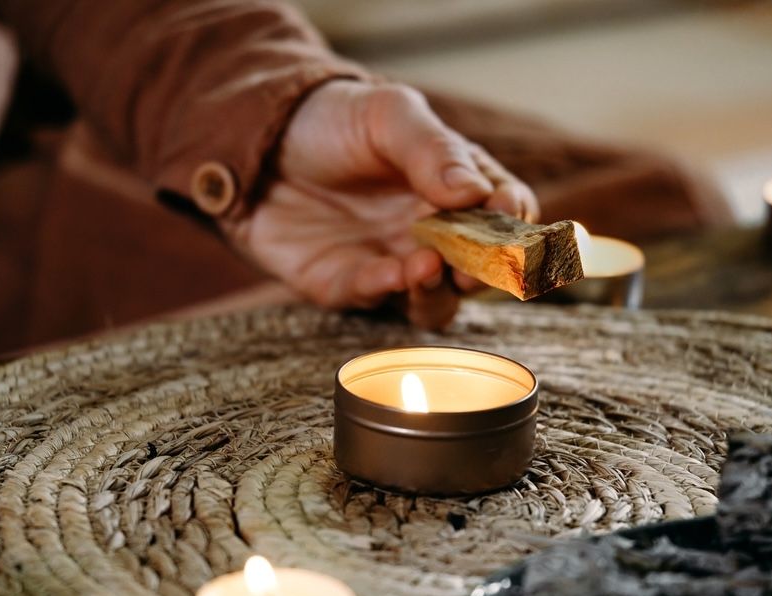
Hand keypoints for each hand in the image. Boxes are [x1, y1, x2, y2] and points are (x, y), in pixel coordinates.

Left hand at [218, 79, 538, 329]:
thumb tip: (475, 192)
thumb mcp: (387, 116)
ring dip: (438, 292)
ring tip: (427, 265)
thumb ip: (432, 150)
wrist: (258, 142)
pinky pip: (375, 299)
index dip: (513, 221)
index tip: (503, 215)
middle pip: (479, 270)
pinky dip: (387, 289)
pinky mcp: (348, 284)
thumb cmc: (332, 120)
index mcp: (453, 189)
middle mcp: (431, 233)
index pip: (505, 214)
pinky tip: (390, 271)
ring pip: (436, 303)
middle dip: (482, 270)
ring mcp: (392, 263)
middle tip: (471, 259)